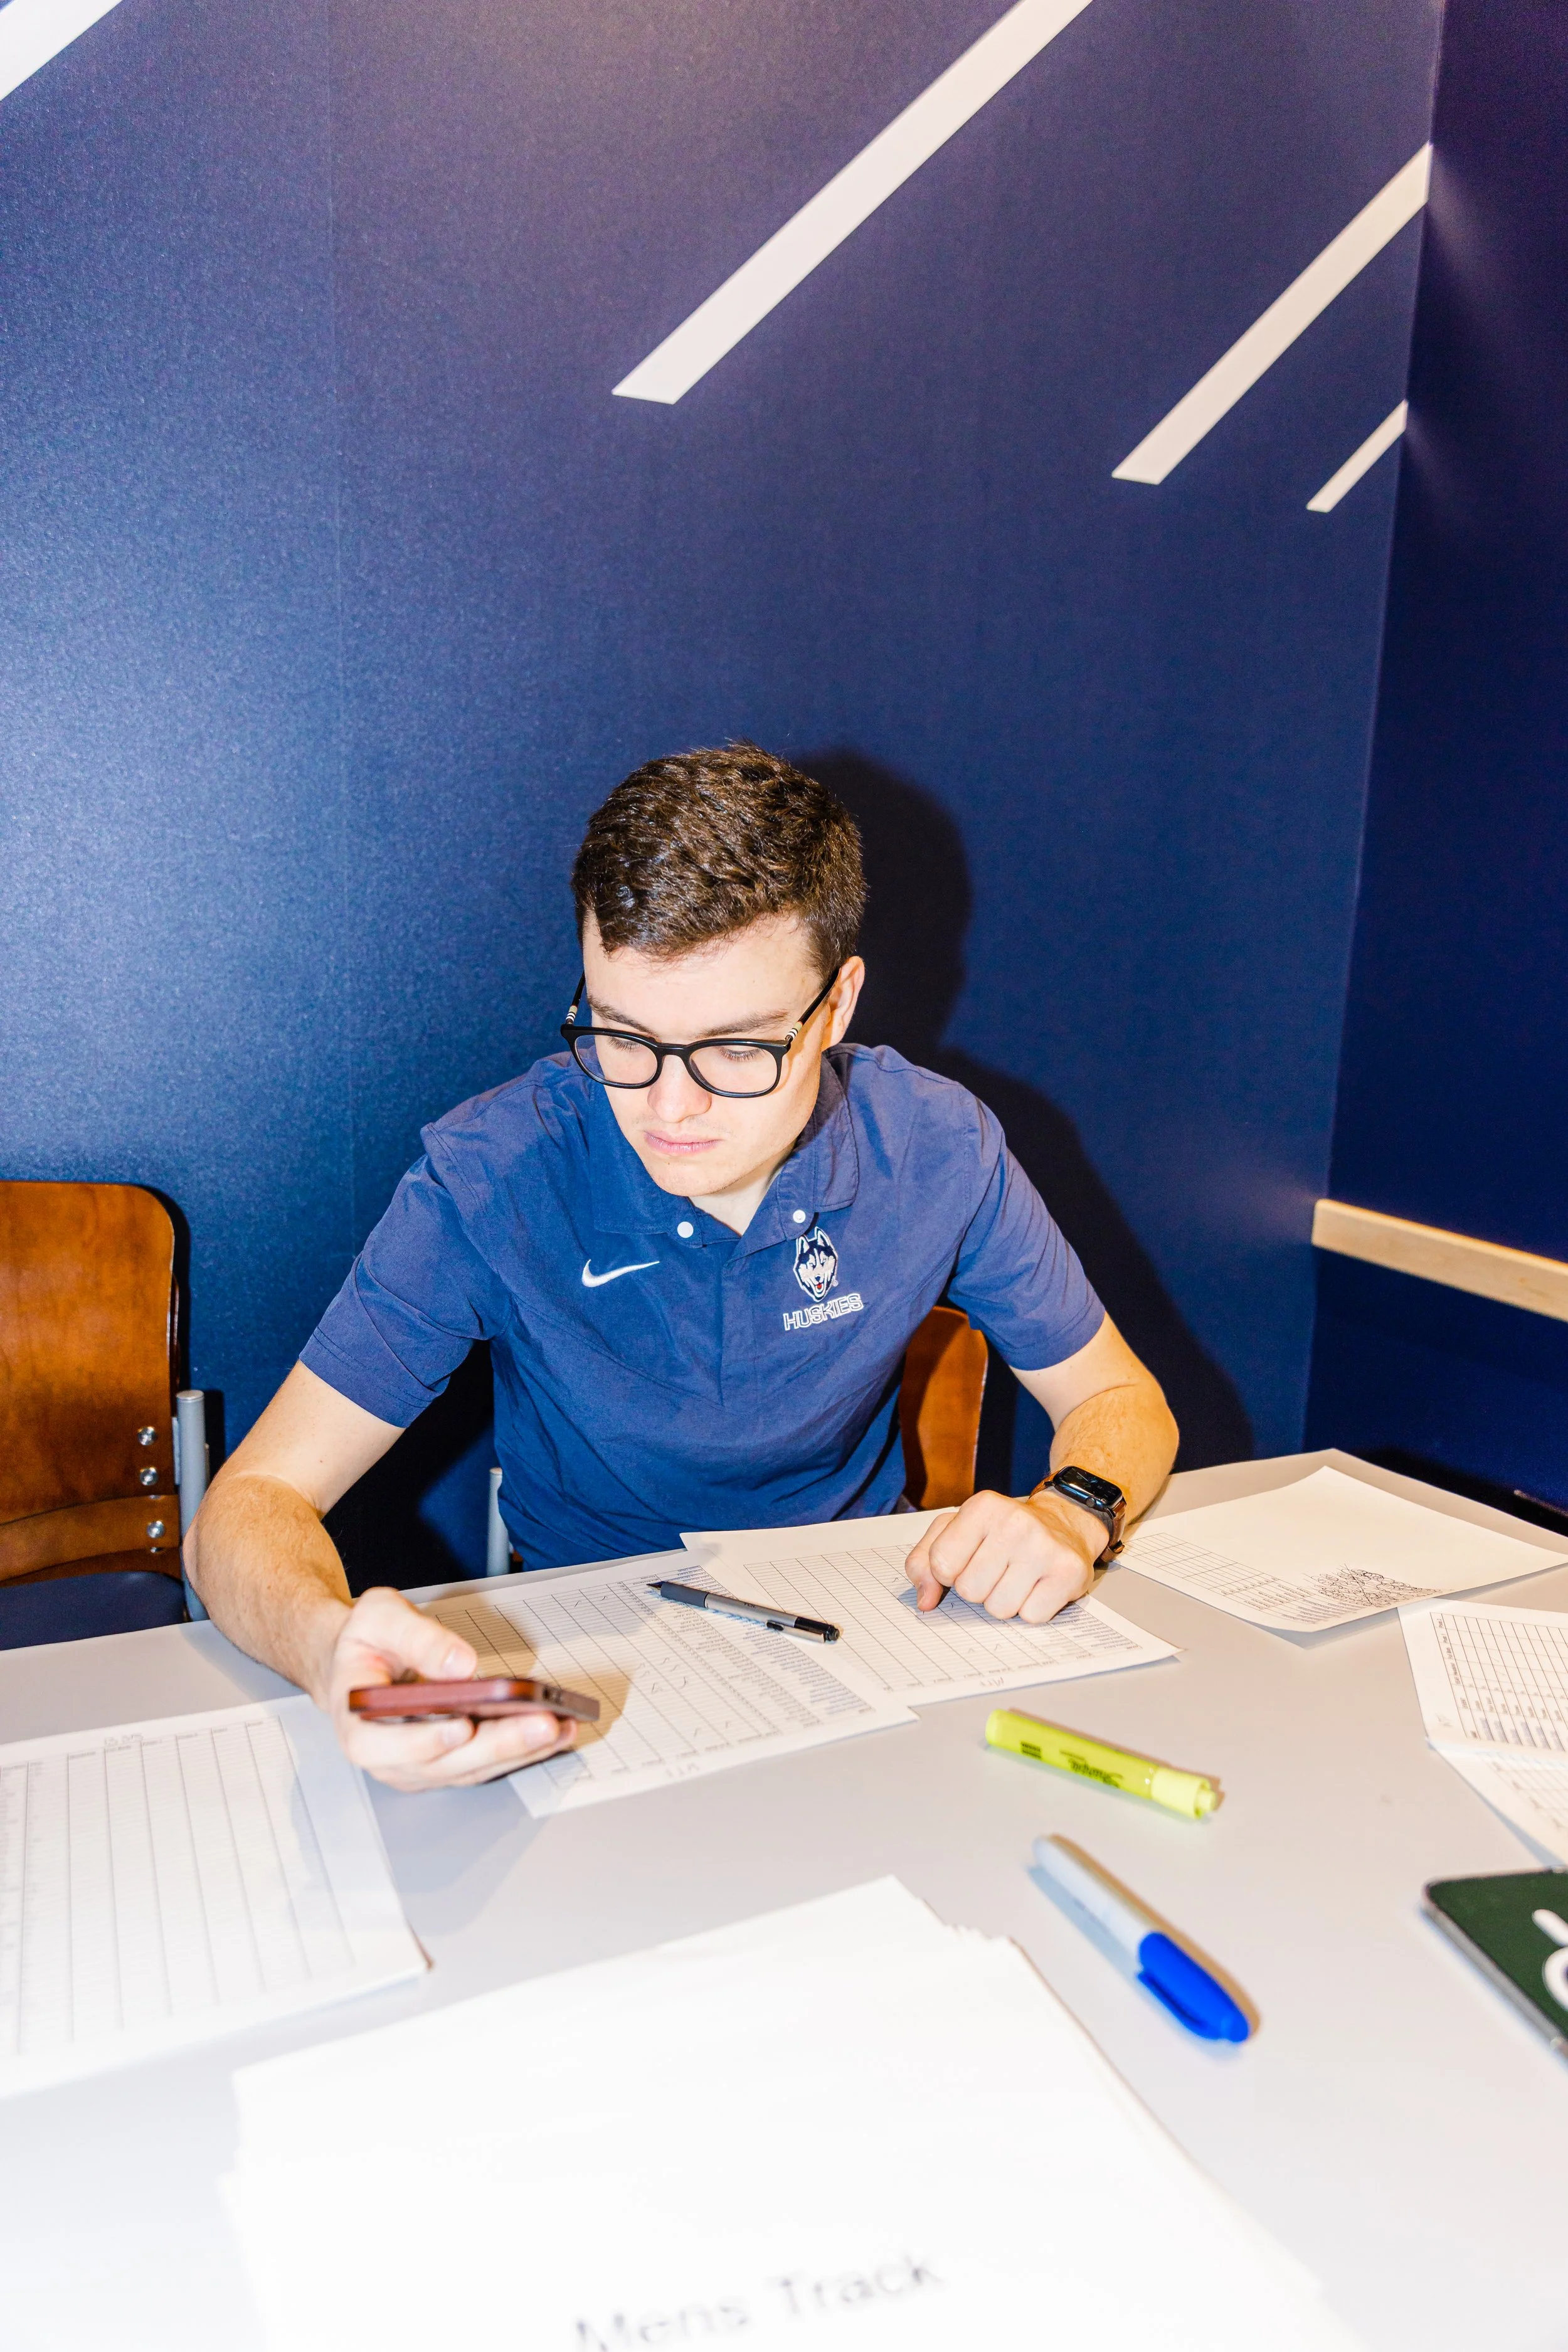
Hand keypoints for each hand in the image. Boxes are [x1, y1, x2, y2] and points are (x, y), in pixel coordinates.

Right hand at [318, 1586, 578, 1791]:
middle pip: (442, 1763)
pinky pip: (484, 1762)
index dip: (422, 1742)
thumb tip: (460, 1664)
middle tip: (541, 1723)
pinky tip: (554, 1730)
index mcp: (356, 1723)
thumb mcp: (379, 1618)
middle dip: (496, 1745)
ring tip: (559, 1726)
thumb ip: (416, 1637)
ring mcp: (418, 1765)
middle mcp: (387, 1756)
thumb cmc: (367, 1641)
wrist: (361, 1660)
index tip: (461, 1726)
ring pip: (470, 1768)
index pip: (380, 1746)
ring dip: (518, 1750)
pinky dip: (521, 1749)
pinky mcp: (446, 1763)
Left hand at [906, 1490, 1102, 1623]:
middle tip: (997, 1568)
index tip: (966, 1560)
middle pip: (970, 1591)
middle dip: (979, 1588)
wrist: (1064, 1522)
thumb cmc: (1002, 1531)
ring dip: (1004, 1601)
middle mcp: (1015, 1523)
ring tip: (1017, 1577)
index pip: (941, 1565)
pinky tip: (1038, 1585)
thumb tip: (925, 1601)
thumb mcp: (955, 1531)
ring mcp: (1044, 1548)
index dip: (949, 1573)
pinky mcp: (1068, 1573)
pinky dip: (1031, 1609)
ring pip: (999, 1609)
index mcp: (982, 1507)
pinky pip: (1031, 1617)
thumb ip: (925, 1562)